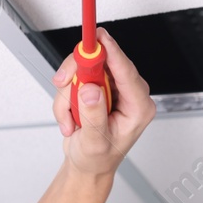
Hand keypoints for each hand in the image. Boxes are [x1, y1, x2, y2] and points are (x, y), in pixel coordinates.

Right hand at [48, 27, 155, 178]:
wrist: (88, 165)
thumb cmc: (98, 158)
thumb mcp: (95, 142)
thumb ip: (93, 115)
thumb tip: (91, 89)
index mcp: (139, 107)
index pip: (126, 72)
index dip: (111, 51)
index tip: (98, 37)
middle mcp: (128, 94)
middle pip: (102, 64)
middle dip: (78, 75)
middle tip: (64, 84)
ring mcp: (112, 89)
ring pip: (84, 70)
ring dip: (68, 94)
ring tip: (70, 119)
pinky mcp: (97, 87)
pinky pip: (76, 79)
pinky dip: (66, 97)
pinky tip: (71, 117)